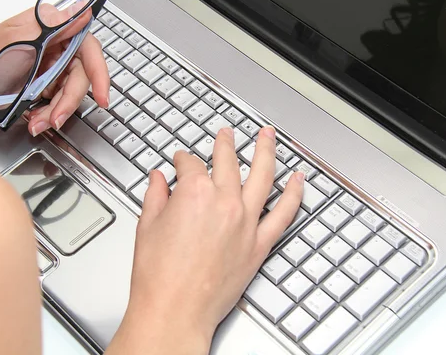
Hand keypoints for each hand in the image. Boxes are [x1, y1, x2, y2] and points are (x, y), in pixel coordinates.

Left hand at [0, 4, 108, 135]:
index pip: (88, 48)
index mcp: (52, 28)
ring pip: (70, 93)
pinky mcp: (46, 84)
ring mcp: (51, 66)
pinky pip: (58, 102)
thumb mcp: (21, 42)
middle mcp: (56, 45)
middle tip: (56, 117)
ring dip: (56, 111)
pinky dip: (48, 113)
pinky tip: (35, 118)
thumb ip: (55, 27)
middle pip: (80, 76)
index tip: (102, 96)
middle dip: (68, 101)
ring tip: (39, 122)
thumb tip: (83, 11)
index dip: (99, 73)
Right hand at [106, 126, 303, 354]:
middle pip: (228, 162)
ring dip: (266, 151)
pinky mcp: (259, 245)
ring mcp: (246, 223)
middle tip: (225, 134)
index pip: (191, 165)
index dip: (183, 160)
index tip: (180, 162)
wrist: (174, 311)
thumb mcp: (146, 226)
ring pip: (263, 176)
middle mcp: (224, 203)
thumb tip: (158, 180)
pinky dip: (294, 195)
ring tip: (268, 136)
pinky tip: (299, 180)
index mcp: (194, 194)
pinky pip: (285, 214)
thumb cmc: (159, 276)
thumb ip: (155, 196)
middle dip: (225, 144)